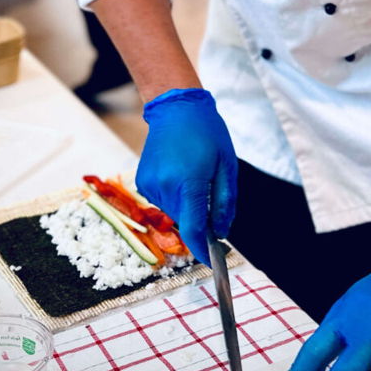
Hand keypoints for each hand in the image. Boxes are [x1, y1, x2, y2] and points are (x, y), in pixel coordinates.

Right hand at [134, 88, 236, 265]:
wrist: (176, 109)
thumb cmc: (207, 133)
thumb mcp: (227, 166)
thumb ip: (225, 202)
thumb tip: (222, 231)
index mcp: (189, 182)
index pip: (194, 228)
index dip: (203, 250)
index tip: (212, 262)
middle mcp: (165, 186)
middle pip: (185, 220)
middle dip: (200, 220)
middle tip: (213, 200)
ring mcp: (150, 184)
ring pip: (174, 211)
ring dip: (187, 205)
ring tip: (196, 176)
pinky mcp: (142, 181)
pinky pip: (162, 200)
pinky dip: (175, 195)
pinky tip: (181, 174)